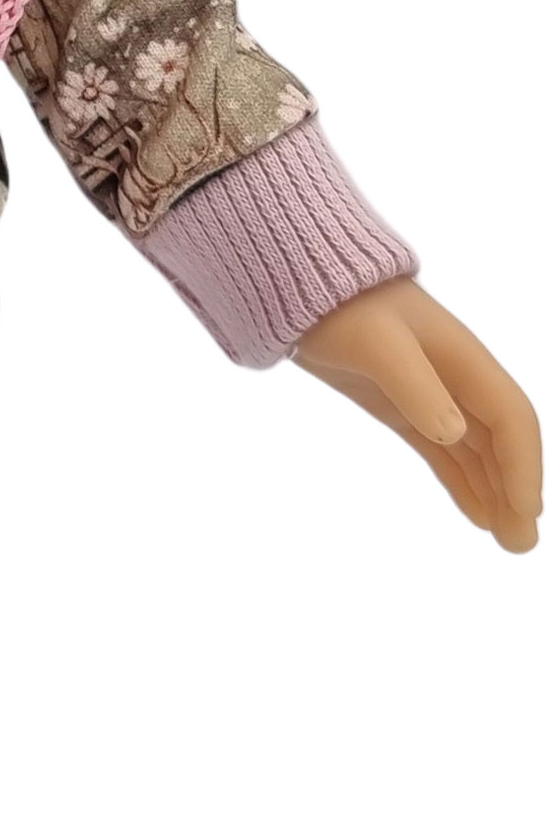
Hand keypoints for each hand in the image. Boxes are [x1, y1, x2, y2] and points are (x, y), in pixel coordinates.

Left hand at [293, 280, 541, 552]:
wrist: (301, 281)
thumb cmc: (341, 306)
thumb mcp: (376, 343)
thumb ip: (414, 385)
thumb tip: (455, 433)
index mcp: (463, 359)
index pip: (511, 418)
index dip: (524, 464)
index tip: (526, 511)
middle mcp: (457, 379)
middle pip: (501, 442)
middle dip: (515, 491)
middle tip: (521, 548)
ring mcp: (432, 394)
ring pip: (477, 452)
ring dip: (496, 494)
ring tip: (508, 542)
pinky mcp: (404, 407)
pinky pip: (447, 453)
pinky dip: (465, 482)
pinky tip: (477, 514)